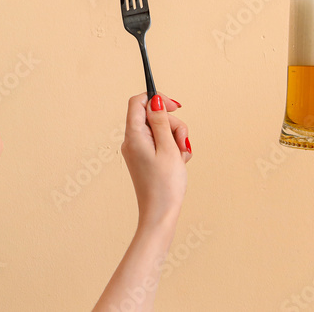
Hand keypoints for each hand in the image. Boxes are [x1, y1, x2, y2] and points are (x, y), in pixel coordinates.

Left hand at [121, 93, 189, 231]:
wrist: (160, 214)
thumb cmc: (165, 185)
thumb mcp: (168, 148)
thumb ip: (161, 122)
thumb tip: (154, 100)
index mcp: (134, 135)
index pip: (138, 102)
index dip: (157, 99)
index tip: (175, 107)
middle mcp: (132, 140)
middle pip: (154, 116)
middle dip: (173, 125)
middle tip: (181, 143)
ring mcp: (139, 150)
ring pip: (161, 130)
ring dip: (176, 139)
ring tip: (180, 158)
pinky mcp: (146, 158)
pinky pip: (161, 144)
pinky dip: (173, 149)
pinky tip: (178, 162)